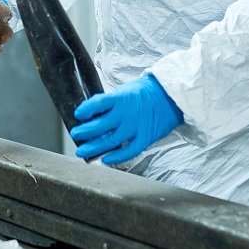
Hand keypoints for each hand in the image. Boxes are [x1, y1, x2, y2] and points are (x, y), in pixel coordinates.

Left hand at [69, 74, 183, 165]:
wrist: (172, 96)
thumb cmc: (148, 91)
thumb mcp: (126, 90)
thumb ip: (111, 102)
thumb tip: (93, 113)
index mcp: (121, 98)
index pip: (98, 103)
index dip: (86, 110)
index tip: (77, 114)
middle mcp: (127, 113)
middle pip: (100, 126)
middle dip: (84, 132)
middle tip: (76, 135)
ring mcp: (136, 127)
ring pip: (110, 141)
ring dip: (94, 147)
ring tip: (82, 151)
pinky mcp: (145, 138)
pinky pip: (129, 151)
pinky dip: (117, 157)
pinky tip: (106, 159)